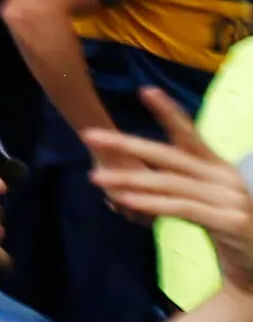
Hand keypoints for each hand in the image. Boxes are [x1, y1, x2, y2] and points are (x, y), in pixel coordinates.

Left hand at [88, 95, 252, 267]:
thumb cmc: (228, 229)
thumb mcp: (205, 202)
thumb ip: (176, 187)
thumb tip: (128, 183)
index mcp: (218, 167)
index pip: (190, 135)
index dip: (169, 114)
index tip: (146, 91)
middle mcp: (224, 177)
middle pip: (169, 156)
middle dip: (128, 145)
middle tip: (90, 136)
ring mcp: (230, 198)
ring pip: (170, 183)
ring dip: (130, 179)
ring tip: (96, 178)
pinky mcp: (232, 222)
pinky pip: (184, 209)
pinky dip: (153, 203)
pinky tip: (126, 200)